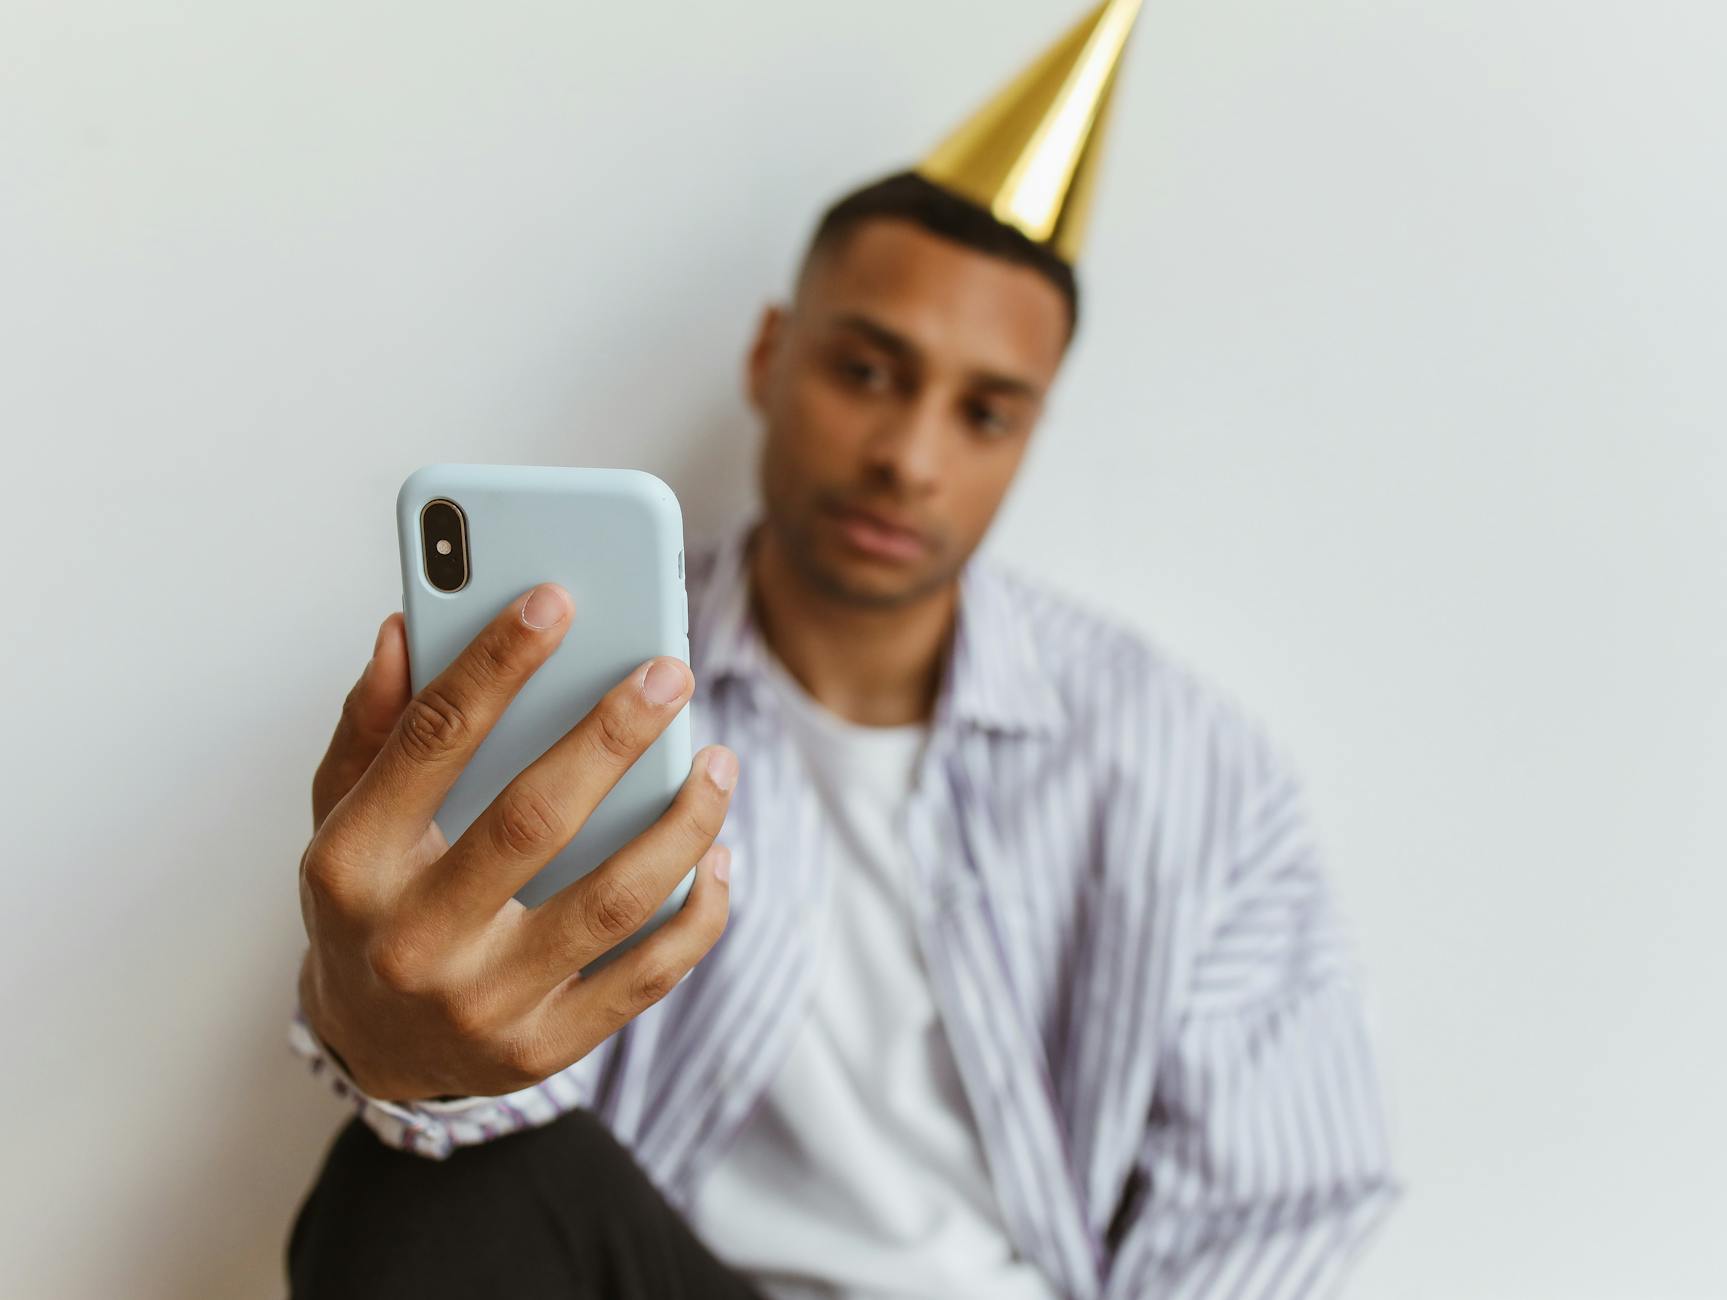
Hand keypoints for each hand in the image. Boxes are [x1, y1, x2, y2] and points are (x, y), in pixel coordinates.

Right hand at [297, 583, 736, 1101]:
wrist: (373, 1049)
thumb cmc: (369, 902)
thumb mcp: (339, 813)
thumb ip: (372, 725)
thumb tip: (407, 628)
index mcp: (354, 863)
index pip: (431, 742)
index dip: (495, 664)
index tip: (556, 600)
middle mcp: (413, 939)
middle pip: (534, 819)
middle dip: (612, 735)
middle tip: (670, 672)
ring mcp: (482, 1003)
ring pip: (611, 900)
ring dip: (681, 822)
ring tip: (720, 761)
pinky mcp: (542, 1048)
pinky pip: (646, 977)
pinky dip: (698, 913)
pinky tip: (719, 854)